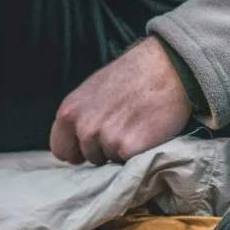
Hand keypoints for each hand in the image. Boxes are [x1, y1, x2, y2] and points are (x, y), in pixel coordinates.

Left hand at [50, 37, 192, 165]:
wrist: (168, 67)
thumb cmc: (133, 75)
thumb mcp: (93, 90)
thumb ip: (81, 115)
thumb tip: (76, 141)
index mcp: (69, 111)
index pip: (61, 150)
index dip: (77, 150)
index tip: (92, 144)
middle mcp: (84, 127)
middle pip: (88, 157)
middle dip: (103, 148)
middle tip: (124, 125)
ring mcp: (107, 139)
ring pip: (109, 160)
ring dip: (121, 150)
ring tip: (136, 125)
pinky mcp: (129, 148)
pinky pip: (129, 162)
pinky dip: (138, 153)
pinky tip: (147, 131)